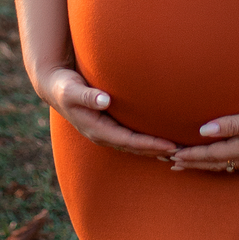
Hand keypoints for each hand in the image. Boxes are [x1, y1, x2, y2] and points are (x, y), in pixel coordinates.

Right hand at [40, 67, 178, 159]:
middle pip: (135, 148)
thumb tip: (104, 100)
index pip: (128, 141)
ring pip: (134, 146)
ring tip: (178, 152)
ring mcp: (105, 133)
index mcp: (96, 129)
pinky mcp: (109, 127)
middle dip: (157, 151)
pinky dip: (146, 142)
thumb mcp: (71, 89)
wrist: (55, 89)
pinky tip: (161, 142)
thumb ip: (87, 95)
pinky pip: (131, 139)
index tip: (170, 146)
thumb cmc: (65, 86)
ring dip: (154, 150)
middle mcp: (102, 135)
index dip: (149, 144)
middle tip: (183, 152)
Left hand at [169, 93, 238, 173]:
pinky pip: (238, 164)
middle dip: (194, 163)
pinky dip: (223, 163)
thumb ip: (230, 124)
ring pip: (226, 165)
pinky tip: (223, 162)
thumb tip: (203, 131)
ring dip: (207, 164)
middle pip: (215, 163)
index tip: (172, 157)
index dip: (191, 155)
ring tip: (192, 165)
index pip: (211, 154)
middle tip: (173, 165)